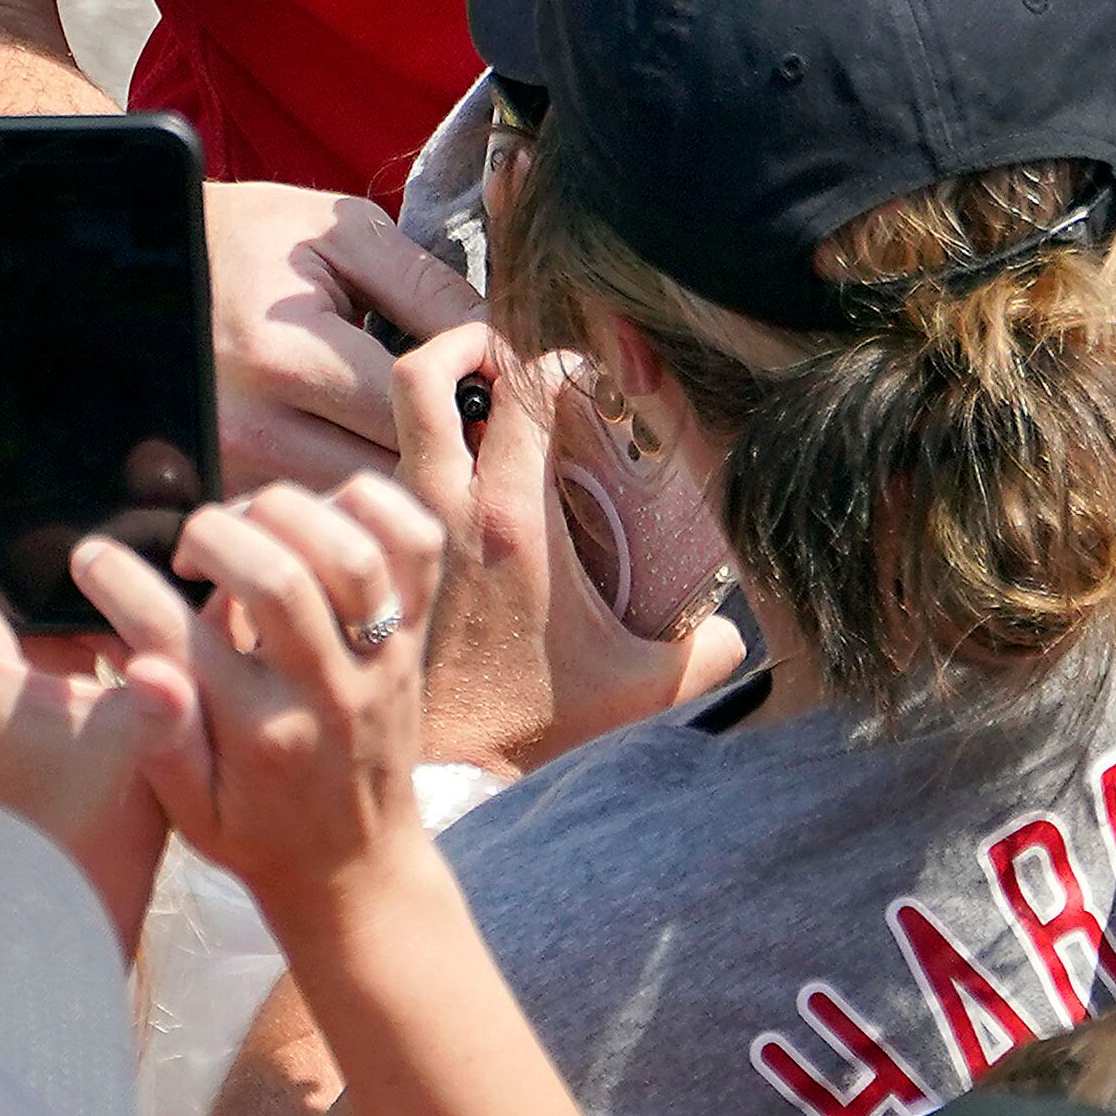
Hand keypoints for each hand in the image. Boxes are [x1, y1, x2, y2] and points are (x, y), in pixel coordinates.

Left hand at [0, 390, 173, 949]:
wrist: (57, 909)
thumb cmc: (77, 838)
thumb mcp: (126, 754)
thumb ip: (156, 690)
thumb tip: (197, 636)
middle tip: (0, 392)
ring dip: (7, 506)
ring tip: (48, 437)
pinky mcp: (20, 685)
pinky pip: (23, 596)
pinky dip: (47, 553)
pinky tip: (97, 524)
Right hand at [79, 472, 448, 935]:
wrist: (357, 865)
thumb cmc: (257, 832)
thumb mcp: (190, 811)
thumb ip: (160, 739)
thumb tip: (136, 667)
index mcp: (258, 735)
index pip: (176, 638)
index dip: (119, 583)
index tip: (90, 559)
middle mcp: (326, 691)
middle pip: (277, 577)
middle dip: (212, 535)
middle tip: (187, 551)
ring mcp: (381, 657)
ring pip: (352, 552)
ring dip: (287, 514)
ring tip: (250, 529)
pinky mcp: (415, 633)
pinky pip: (416, 544)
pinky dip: (370, 505)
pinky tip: (321, 515)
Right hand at [207, 180, 481, 490]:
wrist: (140, 264)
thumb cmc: (250, 239)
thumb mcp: (341, 234)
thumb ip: (426, 287)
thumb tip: (501, 345)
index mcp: (283, 358)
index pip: (411, 415)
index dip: (467, 400)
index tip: (488, 381)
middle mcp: (249, 429)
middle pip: (386, 481)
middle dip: (440, 458)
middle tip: (468, 424)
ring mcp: (226, 470)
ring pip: (351, 516)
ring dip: (397, 489)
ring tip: (422, 441)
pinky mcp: (218, 489)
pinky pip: (309, 518)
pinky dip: (347, 499)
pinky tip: (364, 455)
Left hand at [384, 327, 733, 774]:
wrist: (448, 772)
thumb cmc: (536, 726)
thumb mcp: (640, 687)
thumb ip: (705, 656)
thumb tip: (740, 636)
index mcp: (513, 518)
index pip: (527, 387)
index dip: (555, 361)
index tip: (579, 373)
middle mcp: (446, 507)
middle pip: (426, 372)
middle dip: (464, 342)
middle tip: (500, 358)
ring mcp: (403, 527)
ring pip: (390, 416)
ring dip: (428, 395)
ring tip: (470, 405)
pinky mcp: (380, 551)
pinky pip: (375, 469)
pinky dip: (404, 452)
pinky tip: (442, 477)